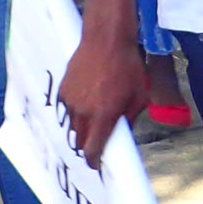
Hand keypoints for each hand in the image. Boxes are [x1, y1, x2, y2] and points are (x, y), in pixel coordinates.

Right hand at [55, 27, 148, 166]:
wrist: (106, 39)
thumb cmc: (128, 66)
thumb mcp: (139, 96)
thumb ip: (129, 119)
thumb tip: (121, 132)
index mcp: (103, 116)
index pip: (91, 151)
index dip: (93, 162)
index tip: (97, 164)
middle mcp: (83, 112)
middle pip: (78, 142)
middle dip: (87, 146)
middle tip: (97, 142)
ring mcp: (70, 101)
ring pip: (71, 126)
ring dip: (81, 129)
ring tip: (92, 120)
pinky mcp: (63, 89)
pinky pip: (66, 110)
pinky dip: (74, 113)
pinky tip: (85, 103)